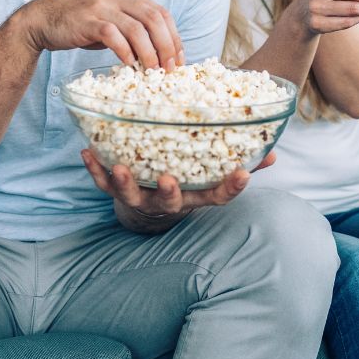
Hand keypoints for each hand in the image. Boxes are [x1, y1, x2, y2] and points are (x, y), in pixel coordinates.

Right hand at [21, 0, 182, 69]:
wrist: (44, 19)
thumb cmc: (80, 24)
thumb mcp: (110, 19)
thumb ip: (132, 30)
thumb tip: (157, 54)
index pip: (161, 13)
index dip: (174, 37)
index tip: (179, 59)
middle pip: (154, 19)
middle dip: (167, 46)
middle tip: (170, 68)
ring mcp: (102, 7)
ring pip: (137, 28)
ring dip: (149, 52)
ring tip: (153, 71)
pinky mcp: (88, 21)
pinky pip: (113, 36)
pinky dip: (125, 52)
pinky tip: (129, 64)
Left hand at [80, 149, 275, 222]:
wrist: (147, 207)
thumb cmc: (184, 180)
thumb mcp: (210, 175)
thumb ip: (238, 164)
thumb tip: (271, 151)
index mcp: (194, 195)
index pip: (218, 196)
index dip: (231, 187)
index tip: (242, 174)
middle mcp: (167, 200)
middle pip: (170, 201)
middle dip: (168, 191)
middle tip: (167, 178)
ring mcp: (140, 196)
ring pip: (130, 194)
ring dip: (123, 182)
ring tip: (118, 167)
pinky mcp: (115, 190)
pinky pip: (101, 182)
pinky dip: (94, 168)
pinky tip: (86, 151)